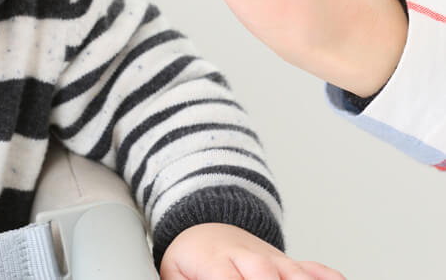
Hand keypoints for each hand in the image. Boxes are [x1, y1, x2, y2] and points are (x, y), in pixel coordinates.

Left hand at [160, 223, 343, 279]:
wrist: (206, 227)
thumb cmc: (192, 258)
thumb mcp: (173, 272)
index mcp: (215, 261)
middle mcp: (250, 259)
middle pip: (268, 277)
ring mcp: (275, 260)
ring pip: (298, 274)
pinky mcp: (293, 264)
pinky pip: (320, 272)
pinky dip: (328, 279)